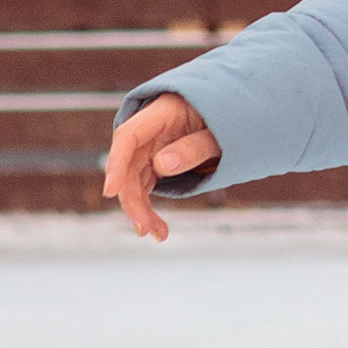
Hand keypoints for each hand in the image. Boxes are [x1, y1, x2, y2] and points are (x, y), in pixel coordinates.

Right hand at [102, 93, 218, 239]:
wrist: (237, 115)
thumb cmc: (228, 118)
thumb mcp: (219, 132)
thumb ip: (194, 147)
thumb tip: (162, 165)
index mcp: (161, 112)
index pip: (128, 137)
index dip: (116, 163)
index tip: (110, 192)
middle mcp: (149, 131)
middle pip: (128, 165)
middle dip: (132, 199)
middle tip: (144, 229)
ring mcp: (151, 147)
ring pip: (134, 180)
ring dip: (142, 209)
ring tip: (158, 235)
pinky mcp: (156, 162)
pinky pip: (146, 186)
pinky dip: (150, 207)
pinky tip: (159, 228)